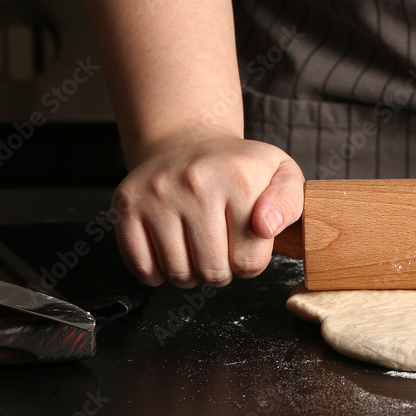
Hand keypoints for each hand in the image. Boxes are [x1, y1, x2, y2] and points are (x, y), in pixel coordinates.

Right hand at [111, 125, 304, 287]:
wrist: (188, 141)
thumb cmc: (239, 167)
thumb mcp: (281, 173)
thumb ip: (289, 202)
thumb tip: (266, 227)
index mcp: (238, 179)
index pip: (249, 261)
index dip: (251, 262)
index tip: (247, 242)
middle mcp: (195, 184)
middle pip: (212, 272)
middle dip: (222, 270)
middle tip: (222, 246)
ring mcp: (156, 195)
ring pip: (177, 274)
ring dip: (191, 273)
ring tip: (199, 247)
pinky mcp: (126, 206)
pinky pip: (141, 267)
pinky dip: (157, 272)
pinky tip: (172, 249)